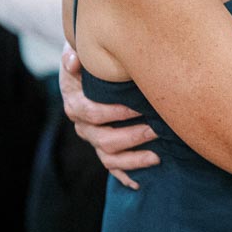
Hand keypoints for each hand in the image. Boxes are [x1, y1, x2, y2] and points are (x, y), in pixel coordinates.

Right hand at [60, 43, 159, 188]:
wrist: (95, 67)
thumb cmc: (94, 56)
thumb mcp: (82, 48)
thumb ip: (76, 53)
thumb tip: (73, 61)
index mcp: (75, 101)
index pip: (91, 113)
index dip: (113, 112)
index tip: (138, 107)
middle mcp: (83, 125)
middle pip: (104, 139)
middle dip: (132, 136)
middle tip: (157, 128)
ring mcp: (94, 139)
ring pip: (109, 158)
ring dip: (133, 159)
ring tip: (158, 156)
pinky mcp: (105, 148)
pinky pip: (113, 169)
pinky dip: (125, 176)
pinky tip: (139, 183)